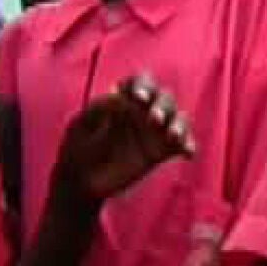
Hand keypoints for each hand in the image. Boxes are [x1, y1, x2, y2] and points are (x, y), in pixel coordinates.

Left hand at [55, 74, 194, 205]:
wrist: (80, 182)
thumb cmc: (78, 148)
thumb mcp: (81, 124)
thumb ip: (101, 107)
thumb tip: (123, 96)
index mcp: (124, 100)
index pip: (142, 82)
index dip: (144, 86)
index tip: (138, 98)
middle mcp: (143, 112)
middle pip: (165, 98)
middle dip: (163, 106)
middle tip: (154, 120)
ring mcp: (155, 132)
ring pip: (179, 118)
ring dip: (179, 124)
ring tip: (172, 137)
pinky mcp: (162, 152)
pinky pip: (183, 144)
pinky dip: (188, 146)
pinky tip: (187, 154)